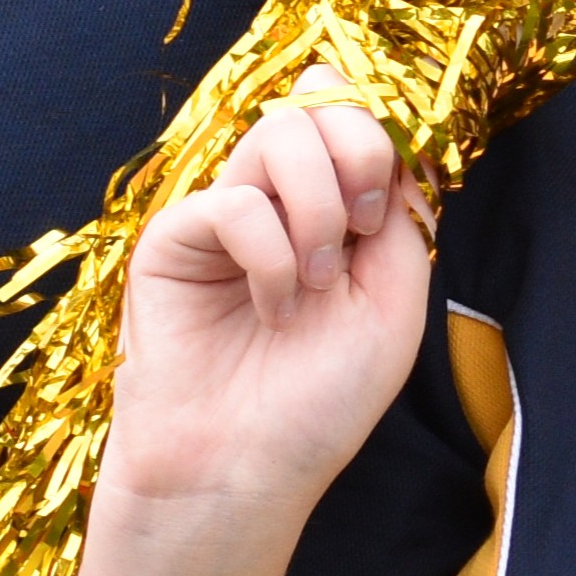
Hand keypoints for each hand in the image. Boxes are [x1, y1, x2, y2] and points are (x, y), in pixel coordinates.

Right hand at [102, 85, 426, 524]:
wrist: (245, 473)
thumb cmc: (319, 402)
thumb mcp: (394, 304)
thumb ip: (402, 218)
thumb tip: (400, 142)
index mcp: (334, 210)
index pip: (358, 116)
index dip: (385, 134)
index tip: (390, 207)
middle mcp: (278, 202)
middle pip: (321, 102)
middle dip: (360, 153)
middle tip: (360, 232)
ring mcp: (224, 216)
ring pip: (279, 132)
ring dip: (318, 206)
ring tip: (317, 280)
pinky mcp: (173, 241)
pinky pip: (232, 202)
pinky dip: (270, 257)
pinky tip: (273, 310)